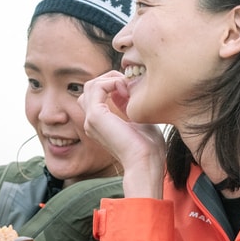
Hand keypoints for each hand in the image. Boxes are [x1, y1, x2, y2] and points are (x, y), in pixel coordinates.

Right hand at [80, 72, 165, 196]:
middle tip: (129, 83)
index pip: (97, 94)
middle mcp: (92, 121)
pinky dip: (111, 82)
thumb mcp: (137, 119)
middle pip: (91, 87)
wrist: (145, 162)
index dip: (113, 84)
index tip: (132, 87)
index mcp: (100, 123)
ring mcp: (91, 119)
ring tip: (127, 85)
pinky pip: (96, 87)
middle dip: (111, 78)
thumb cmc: (147, 147)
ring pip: (91, 85)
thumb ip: (128, 104)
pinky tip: (125, 89)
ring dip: (110, 79)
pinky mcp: (95, 116)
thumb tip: (125, 89)